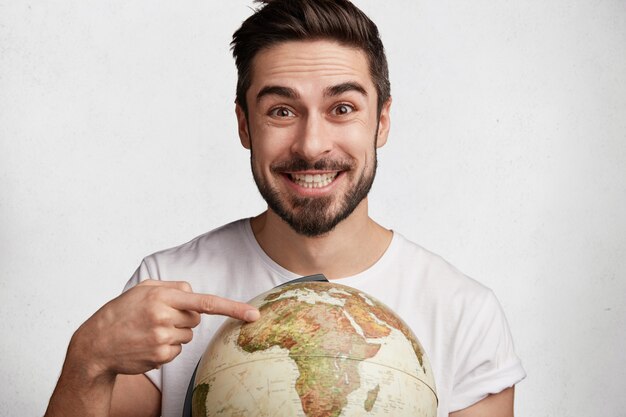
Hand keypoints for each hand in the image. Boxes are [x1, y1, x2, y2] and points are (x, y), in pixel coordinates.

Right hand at [68, 280, 259, 378]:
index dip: (232, 308)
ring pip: (188, 334)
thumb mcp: (142, 290)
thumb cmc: (120, 313)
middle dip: (183, 317)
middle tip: (157, 317)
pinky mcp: (160, 356)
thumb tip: (194, 295)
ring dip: (174, 332)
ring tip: (149, 330)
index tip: (253, 314)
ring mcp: (162, 339)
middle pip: (196, 318)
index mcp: (161, 297)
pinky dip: (167, 347)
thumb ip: (172, 287)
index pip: (205, 302)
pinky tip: (147, 344)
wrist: (95, 344)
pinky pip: (178, 350)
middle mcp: (163, 317)